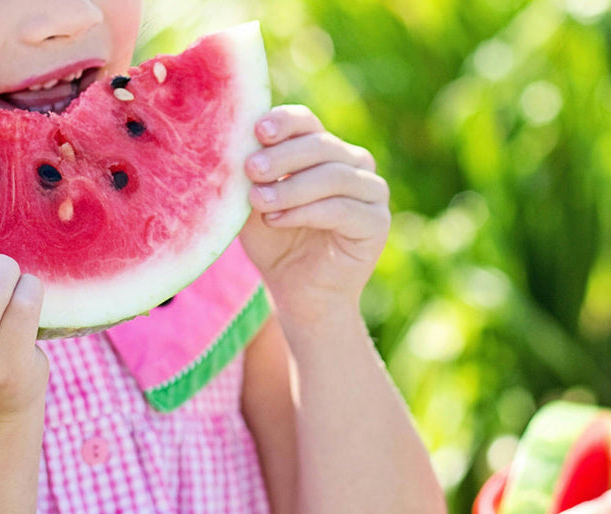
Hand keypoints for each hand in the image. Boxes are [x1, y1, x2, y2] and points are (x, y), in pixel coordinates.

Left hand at [240, 105, 389, 324]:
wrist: (298, 294)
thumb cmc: (274, 243)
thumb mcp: (254, 204)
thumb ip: (250, 175)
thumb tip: (234, 143)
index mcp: (323, 150)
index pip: (306, 122)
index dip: (284, 122)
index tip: (257, 130)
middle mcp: (353, 163)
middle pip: (321, 145)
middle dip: (282, 156)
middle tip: (251, 169)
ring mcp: (371, 191)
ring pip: (333, 175)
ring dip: (291, 187)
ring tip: (259, 201)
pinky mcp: (377, 222)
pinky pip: (343, 208)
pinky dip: (306, 212)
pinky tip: (276, 220)